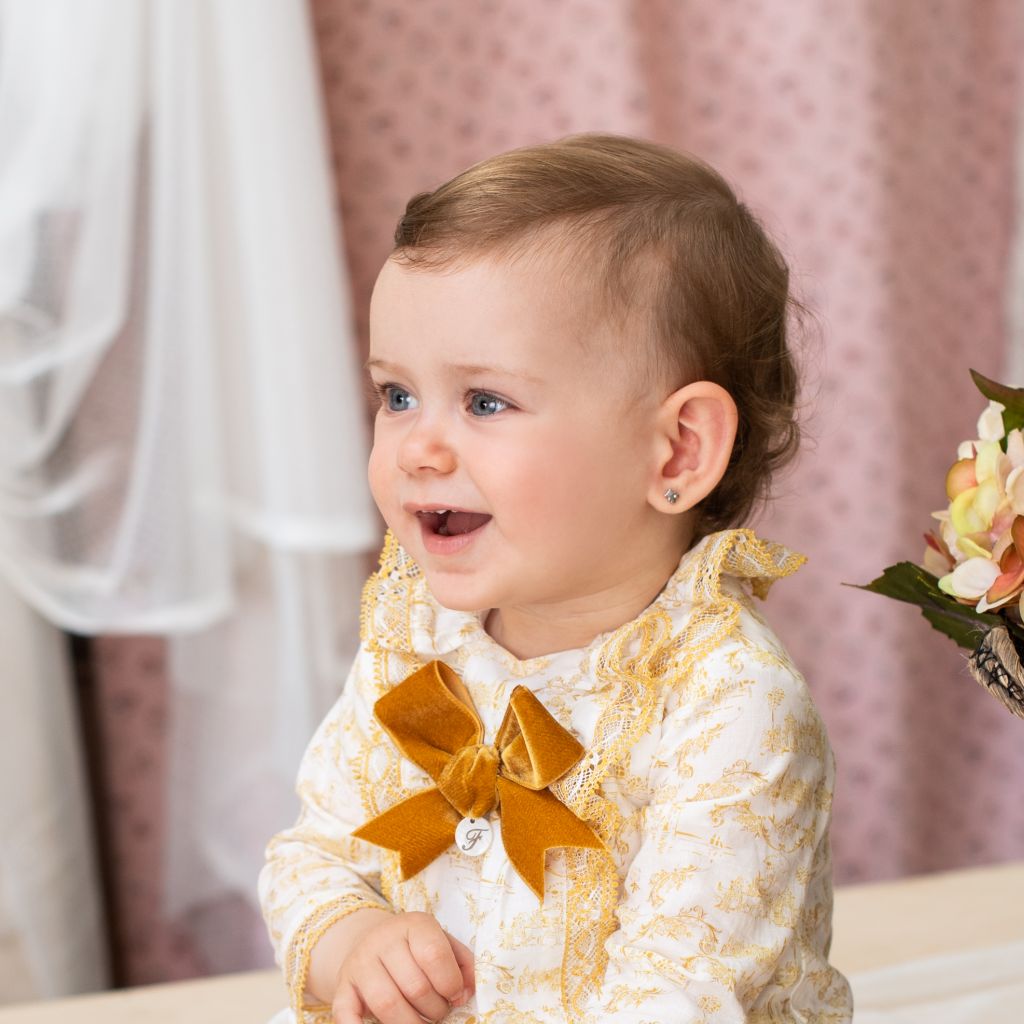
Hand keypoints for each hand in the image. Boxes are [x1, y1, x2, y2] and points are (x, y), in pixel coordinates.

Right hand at [331, 911, 474, 1023]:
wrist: (373, 940)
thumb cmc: (416, 947)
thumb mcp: (443, 942)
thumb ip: (462, 963)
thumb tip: (466, 992)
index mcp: (413, 924)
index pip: (434, 955)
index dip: (450, 983)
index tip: (455, 996)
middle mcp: (383, 940)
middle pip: (414, 986)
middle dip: (434, 1009)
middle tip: (439, 1013)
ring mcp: (360, 963)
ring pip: (387, 1003)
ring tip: (421, 1023)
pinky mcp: (343, 987)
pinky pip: (344, 1012)